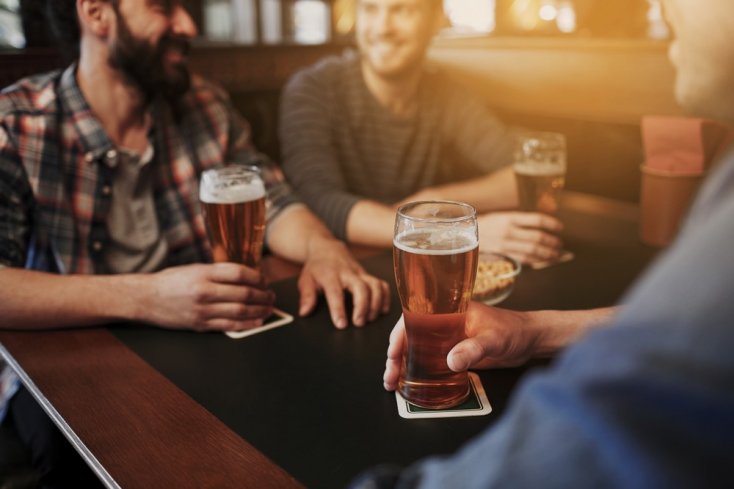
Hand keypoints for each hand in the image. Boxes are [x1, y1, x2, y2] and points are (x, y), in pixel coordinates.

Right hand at [143, 263, 274, 331]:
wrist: (145, 298)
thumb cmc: (170, 281)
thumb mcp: (193, 268)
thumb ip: (217, 272)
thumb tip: (244, 276)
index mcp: (203, 273)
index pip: (238, 272)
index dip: (257, 277)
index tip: (265, 280)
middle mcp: (203, 291)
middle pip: (243, 293)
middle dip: (262, 295)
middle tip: (271, 296)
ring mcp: (202, 310)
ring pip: (239, 311)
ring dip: (259, 310)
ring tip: (268, 308)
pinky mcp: (199, 325)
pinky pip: (228, 326)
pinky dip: (246, 324)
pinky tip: (257, 321)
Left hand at [298, 238, 390, 328]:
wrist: (327, 249)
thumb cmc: (317, 267)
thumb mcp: (306, 280)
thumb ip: (306, 296)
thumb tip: (304, 312)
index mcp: (330, 274)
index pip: (335, 292)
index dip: (339, 309)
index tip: (341, 324)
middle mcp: (348, 273)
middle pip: (361, 288)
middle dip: (362, 306)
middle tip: (359, 323)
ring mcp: (360, 273)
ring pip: (374, 285)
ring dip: (376, 303)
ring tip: (370, 319)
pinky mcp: (368, 275)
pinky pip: (382, 284)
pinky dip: (386, 297)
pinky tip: (383, 310)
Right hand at [383, 303, 539, 390]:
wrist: (531, 340)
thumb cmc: (515, 331)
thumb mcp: (494, 339)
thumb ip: (473, 349)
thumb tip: (450, 362)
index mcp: (448, 310)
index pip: (414, 318)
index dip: (399, 335)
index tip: (392, 354)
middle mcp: (443, 323)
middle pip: (410, 336)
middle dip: (395, 356)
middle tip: (389, 377)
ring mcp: (448, 339)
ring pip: (416, 350)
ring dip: (403, 365)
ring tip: (393, 383)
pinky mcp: (455, 352)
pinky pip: (430, 360)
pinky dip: (417, 370)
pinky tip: (410, 383)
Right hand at [477, 211, 563, 264]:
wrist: (466, 234)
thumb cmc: (488, 224)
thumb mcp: (503, 216)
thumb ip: (521, 220)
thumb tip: (544, 222)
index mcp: (510, 217)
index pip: (536, 219)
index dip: (551, 223)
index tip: (560, 227)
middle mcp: (508, 231)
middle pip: (537, 237)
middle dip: (552, 242)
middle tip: (560, 244)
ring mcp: (505, 244)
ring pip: (532, 251)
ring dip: (547, 253)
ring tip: (556, 254)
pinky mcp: (503, 255)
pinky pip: (523, 259)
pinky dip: (536, 260)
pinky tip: (543, 260)